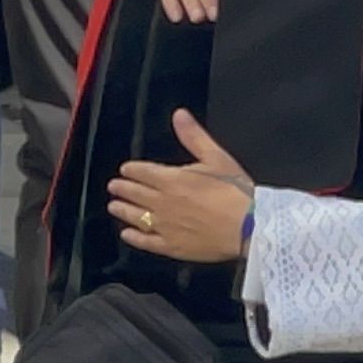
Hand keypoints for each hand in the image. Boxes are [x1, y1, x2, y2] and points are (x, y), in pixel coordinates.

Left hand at [108, 109, 255, 262]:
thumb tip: (179, 115)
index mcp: (172, 179)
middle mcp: (163, 203)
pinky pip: (146, 242)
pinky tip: (127, 234)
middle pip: (136, 194)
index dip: (132, 170)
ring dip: (123, 210)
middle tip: (114, 186)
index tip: (125, 169)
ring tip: (114, 206)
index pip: (143, 172)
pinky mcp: (172, 247)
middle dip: (123, 188)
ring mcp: (165, 226)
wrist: (249, 226)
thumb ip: (194, 136)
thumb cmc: (236, 191)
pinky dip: (134, 237)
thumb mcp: (216, 157)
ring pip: (136, 217)